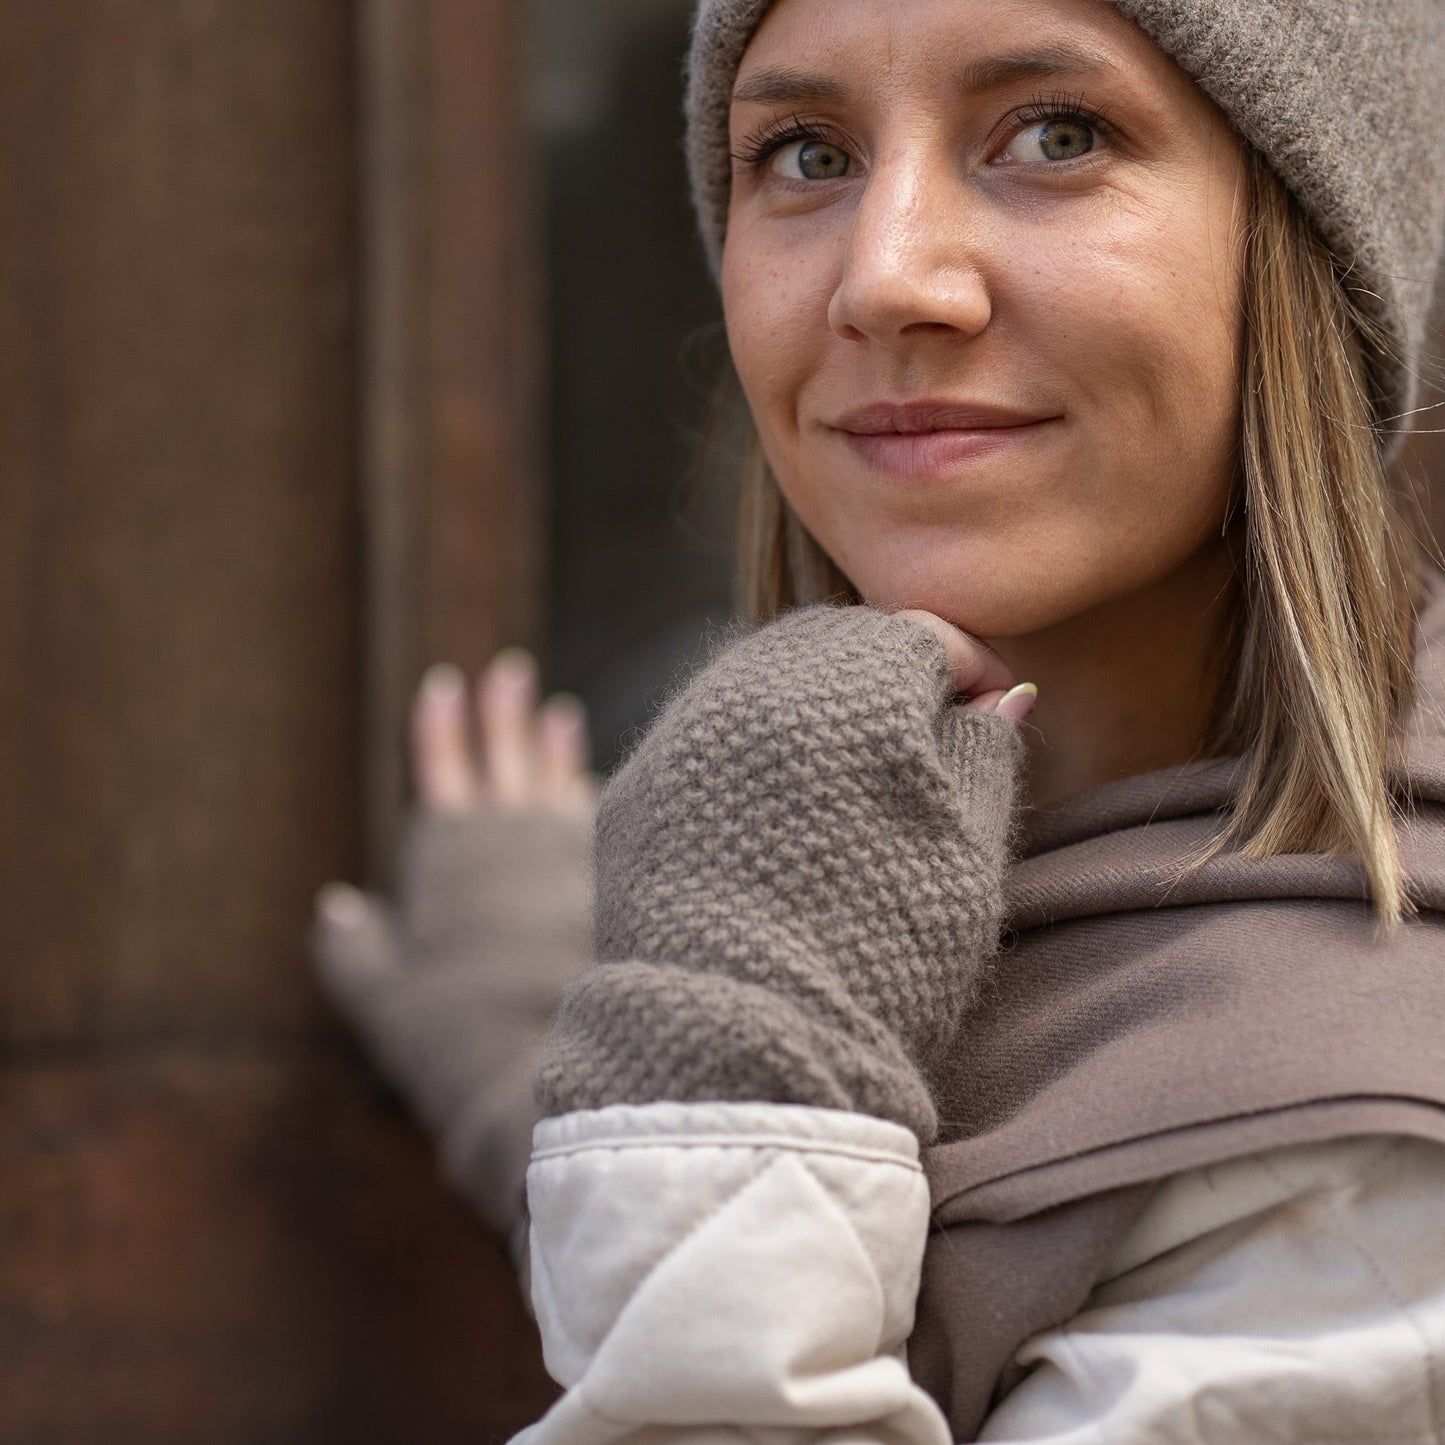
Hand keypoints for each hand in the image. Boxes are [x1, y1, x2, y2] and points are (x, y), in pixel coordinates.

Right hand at [309, 649, 596, 1236]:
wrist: (552, 1065)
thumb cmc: (455, 1038)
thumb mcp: (385, 1002)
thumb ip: (355, 952)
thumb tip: (333, 906)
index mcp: (449, 855)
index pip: (442, 770)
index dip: (441, 728)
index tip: (445, 684)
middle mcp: (511, 839)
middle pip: (506, 758)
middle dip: (505, 714)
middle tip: (510, 673)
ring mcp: (568, 855)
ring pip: (559, 781)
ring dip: (556, 747)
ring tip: (559, 712)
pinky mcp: (614, 881)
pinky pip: (602, 825)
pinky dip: (596, 802)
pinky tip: (599, 791)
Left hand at [534, 603, 1032, 1144]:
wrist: (741, 1057)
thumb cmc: (883, 960)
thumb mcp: (967, 859)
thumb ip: (986, 755)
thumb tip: (1005, 695)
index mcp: (849, 688)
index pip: (923, 634)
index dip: (973, 666)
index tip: (997, 712)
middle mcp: (750, 686)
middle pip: (835, 641)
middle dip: (888, 672)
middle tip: (923, 738)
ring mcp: (680, 734)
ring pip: (759, 678)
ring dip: (814, 704)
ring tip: (850, 777)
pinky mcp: (634, 788)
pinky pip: (703, 735)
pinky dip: (747, 750)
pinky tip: (776, 816)